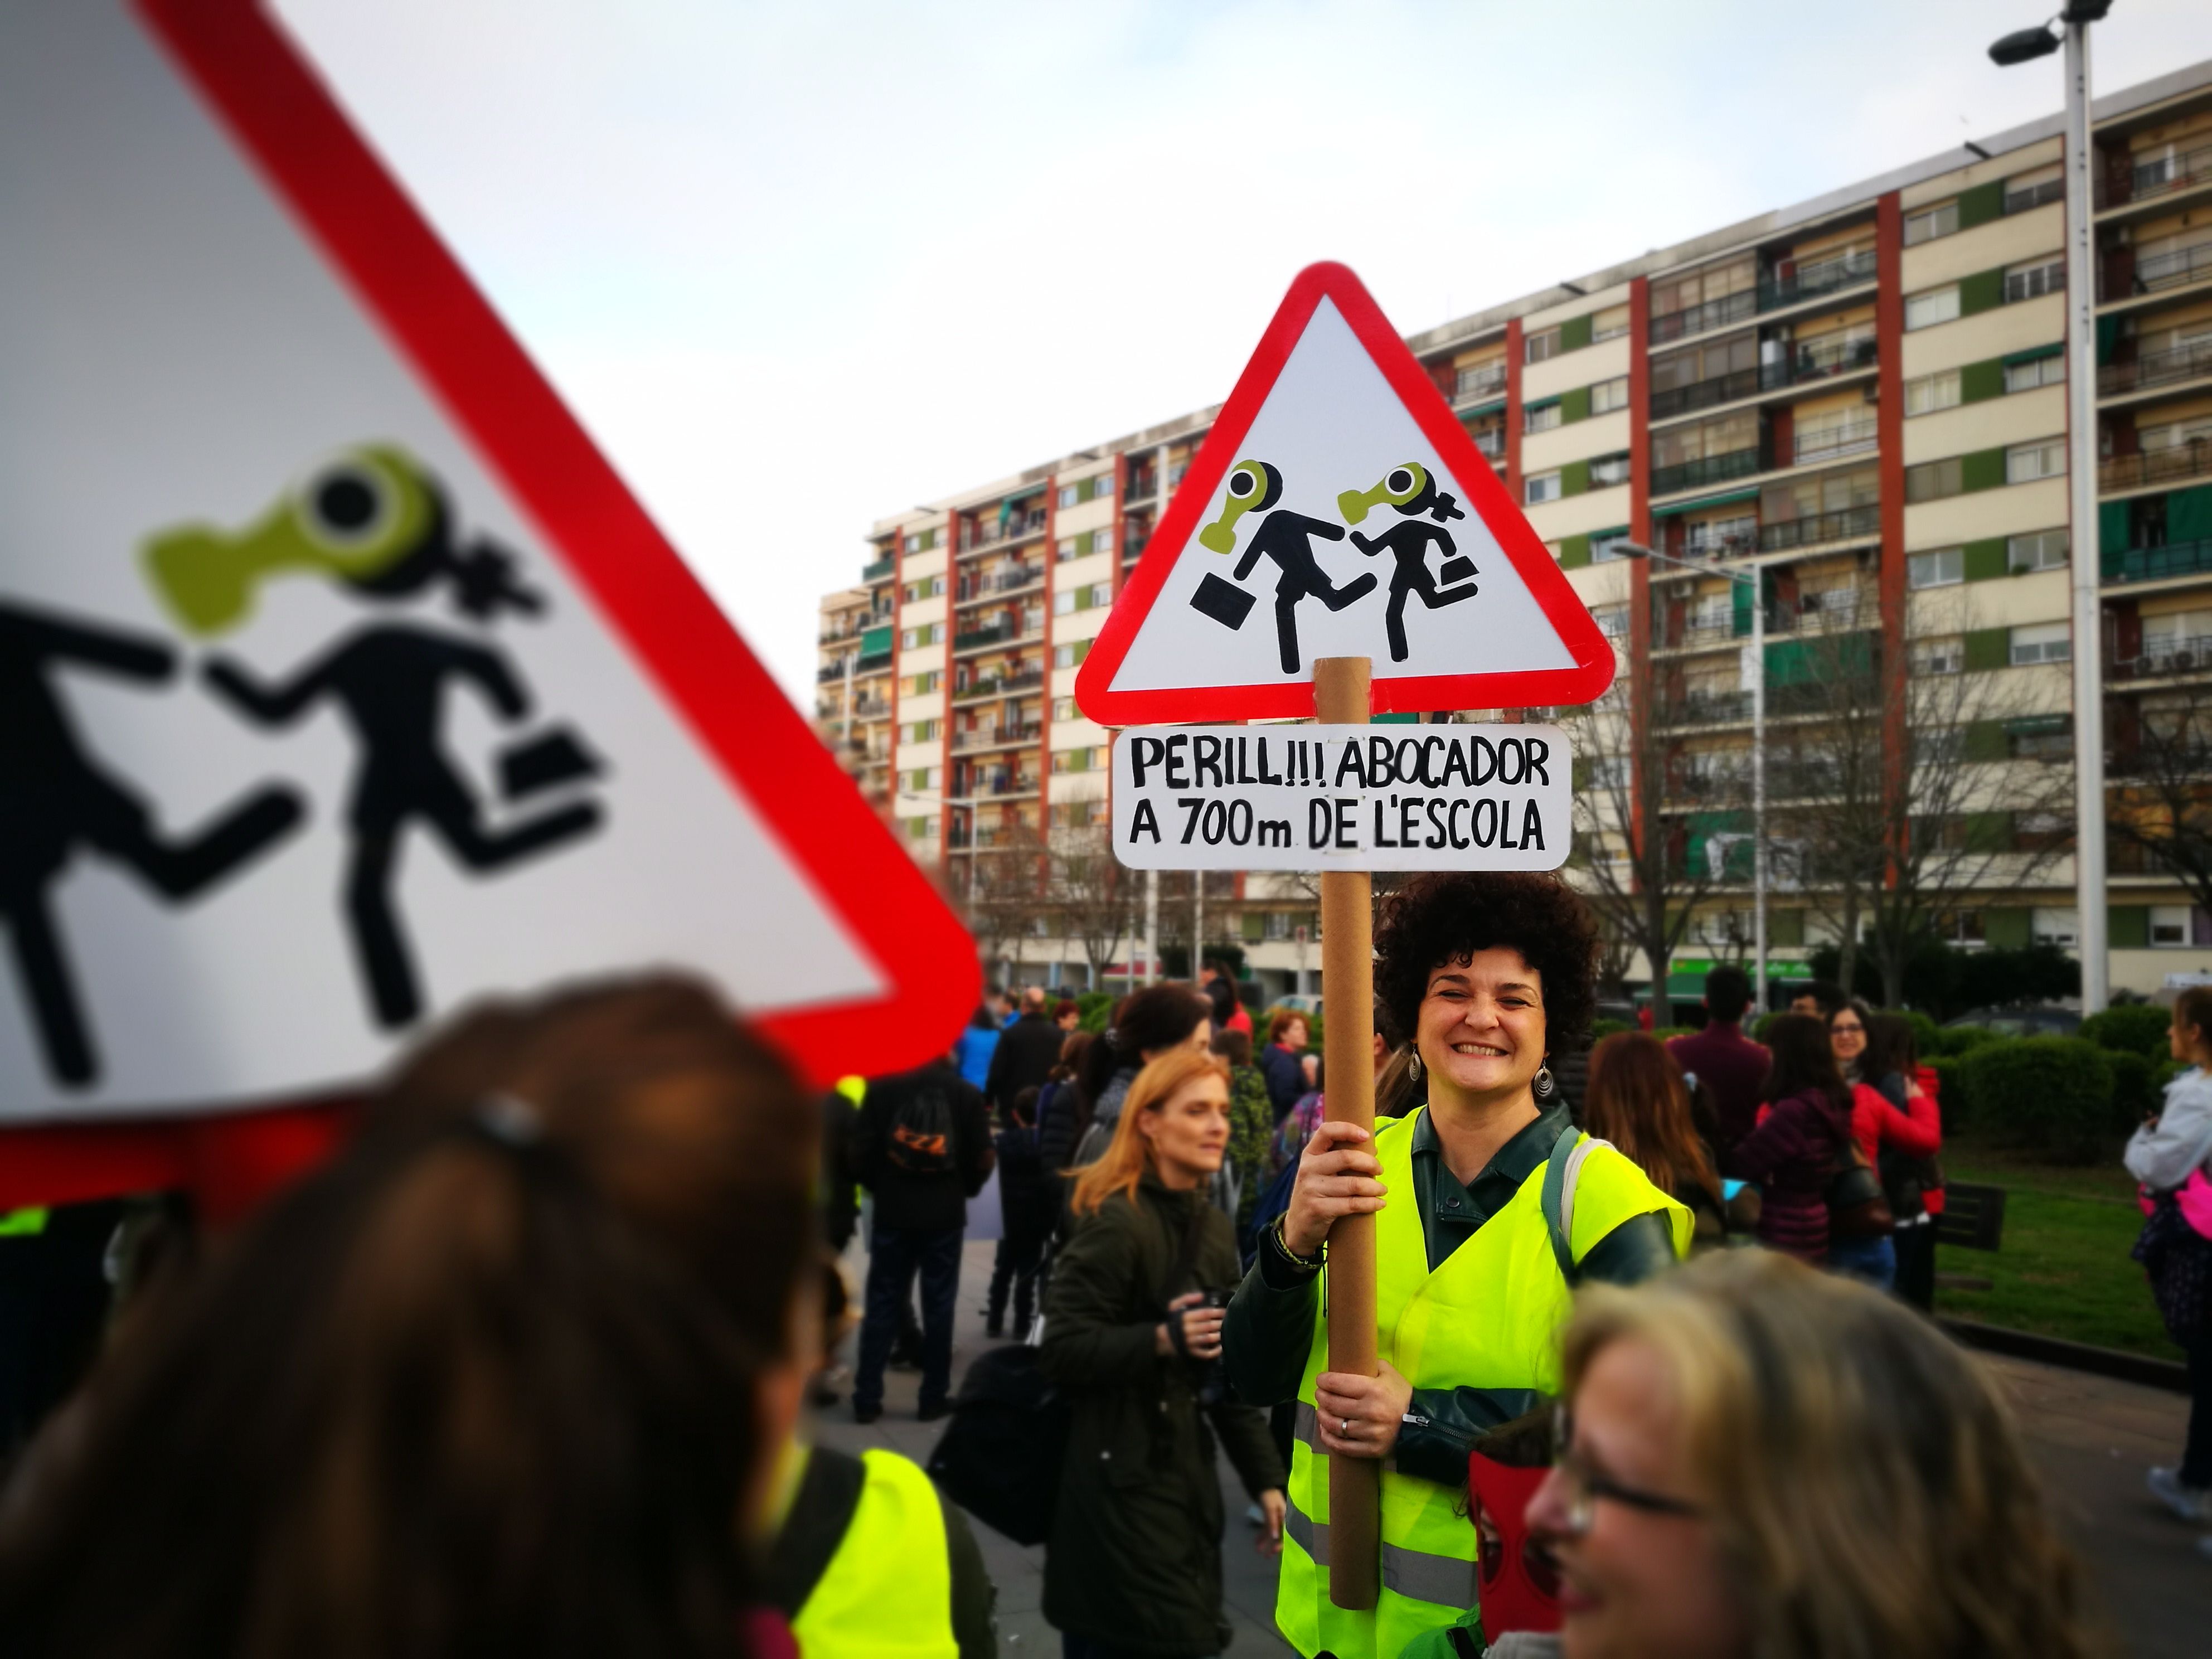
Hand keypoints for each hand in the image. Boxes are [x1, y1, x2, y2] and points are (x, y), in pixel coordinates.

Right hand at [1154, 1290, 1223, 1360]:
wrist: (1164, 1338)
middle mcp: (1188, 1330)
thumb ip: (1187, 1298)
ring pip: (1208, 1339)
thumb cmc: (1173, 1320)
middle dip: (1220, 1323)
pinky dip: (1214, 1352)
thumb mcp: (1175, 1305)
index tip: (1225, 1311)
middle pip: (1208, 1326)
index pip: (1205, 1313)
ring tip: (1226, 1331)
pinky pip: (1204, 1353)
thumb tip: (1202, 1295)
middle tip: (1229, 1321)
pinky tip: (1221, 1347)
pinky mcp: (1192, 1352)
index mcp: (1185, 1317)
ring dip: (1219, 1335)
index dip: (1217, 1312)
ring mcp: (1190, 1342)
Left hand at [1256, 1488, 1285, 1555]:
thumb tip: (1275, 1537)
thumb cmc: (1269, 1495)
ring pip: (1272, 1534)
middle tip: (1266, 1556)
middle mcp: (1284, 1520)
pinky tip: (1256, 1542)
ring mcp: (1277, 1520)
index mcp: (1287, 1518)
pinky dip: (1262, 1535)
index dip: (1280, 1544)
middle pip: (1280, 1536)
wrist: (1265, 1485)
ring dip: (1265, 1542)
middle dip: (1273, 1547)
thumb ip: (1272, 1522)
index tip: (1273, 1552)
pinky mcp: (1271, 1519)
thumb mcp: (1270, 1508)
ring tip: (1258, 1550)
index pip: (1286, 1535)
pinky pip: (1267, 1529)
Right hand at [1284, 1120, 1386, 1258]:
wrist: (1297, 1227)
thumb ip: (1340, 1159)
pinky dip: (1371, 1204)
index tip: (1366, 1136)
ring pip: (1353, 1184)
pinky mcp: (1318, 1209)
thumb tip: (1372, 1149)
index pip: (1326, 1131)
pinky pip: (1352, 1204)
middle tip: (1380, 1170)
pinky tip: (1379, 1203)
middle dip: (1370, 1163)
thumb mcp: (1320, 1173)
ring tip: (1382, 1189)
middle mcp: (1308, 1169)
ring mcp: (1311, 1189)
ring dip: (1374, 1187)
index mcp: (1309, 1154)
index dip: (1347, 1129)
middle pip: (1346, 1158)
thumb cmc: (1316, 1195)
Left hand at [1314, 1359, 1412, 1460]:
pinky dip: (1329, 1438)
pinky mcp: (1370, 1449)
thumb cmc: (1402, 1396)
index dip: (1324, 1381)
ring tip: (1321, 1411)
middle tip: (1320, 1393)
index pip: (1338, 1384)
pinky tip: (1325, 1430)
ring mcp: (1369, 1433)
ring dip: (1323, 1416)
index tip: (1320, 1380)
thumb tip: (1351, 1361)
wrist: (1422, 1424)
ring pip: (1335, 1425)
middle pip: (1333, 1404)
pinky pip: (1342, 1446)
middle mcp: (1369, 1411)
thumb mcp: (1390, 1374)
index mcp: (1373, 1390)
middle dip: (1321, 1397)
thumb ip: (1371, 1365)